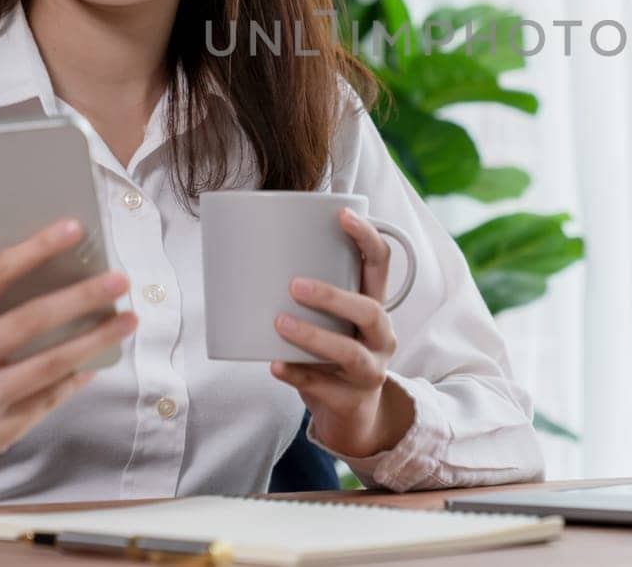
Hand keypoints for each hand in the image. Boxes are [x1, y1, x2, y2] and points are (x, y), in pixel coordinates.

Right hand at [0, 218, 137, 453]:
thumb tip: (69, 269)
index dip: (35, 249)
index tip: (74, 228)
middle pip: (29, 321)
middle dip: (81, 298)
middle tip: (120, 280)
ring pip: (50, 364)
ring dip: (96, 339)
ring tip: (129, 319)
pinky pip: (51, 397)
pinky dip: (81, 373)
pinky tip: (102, 357)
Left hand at [269, 208, 415, 458]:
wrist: (353, 417)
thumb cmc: (333, 357)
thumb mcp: (333, 323)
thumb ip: (309, 297)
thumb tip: (249, 255)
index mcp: (375, 307)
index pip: (381, 265)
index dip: (367, 237)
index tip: (342, 215)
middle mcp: (381, 337)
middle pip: (370, 311)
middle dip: (333, 296)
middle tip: (294, 285)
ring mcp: (371, 371)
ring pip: (349, 353)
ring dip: (313, 336)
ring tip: (280, 323)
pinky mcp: (353, 401)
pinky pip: (325, 387)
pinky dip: (299, 375)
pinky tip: (277, 365)